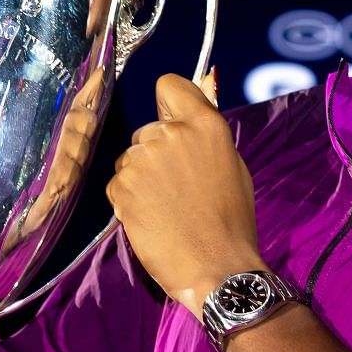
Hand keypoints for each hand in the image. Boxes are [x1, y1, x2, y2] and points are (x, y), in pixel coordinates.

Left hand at [107, 70, 265, 318]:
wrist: (216, 267)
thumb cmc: (232, 222)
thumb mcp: (232, 167)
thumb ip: (206, 138)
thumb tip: (188, 123)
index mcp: (204, 124)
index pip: (169, 85)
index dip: (169, 104)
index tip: (172, 121)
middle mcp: (170, 134)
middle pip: (148, 130)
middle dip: (156, 152)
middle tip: (176, 186)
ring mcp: (142, 159)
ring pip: (131, 158)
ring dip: (141, 178)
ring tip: (166, 207)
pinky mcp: (121, 186)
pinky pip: (119, 183)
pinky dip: (129, 199)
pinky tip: (152, 219)